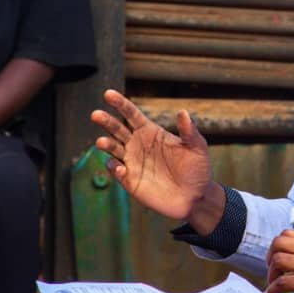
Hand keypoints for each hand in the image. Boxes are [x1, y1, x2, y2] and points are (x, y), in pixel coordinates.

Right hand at [91, 89, 219, 226]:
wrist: (196, 198)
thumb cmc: (197, 169)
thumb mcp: (197, 148)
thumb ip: (189, 131)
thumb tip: (183, 112)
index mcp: (151, 132)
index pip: (131, 114)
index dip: (120, 104)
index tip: (108, 94)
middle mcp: (138, 145)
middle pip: (117, 129)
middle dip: (106, 121)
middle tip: (96, 115)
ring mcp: (132, 163)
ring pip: (113, 149)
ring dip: (105, 144)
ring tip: (102, 142)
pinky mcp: (130, 181)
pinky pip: (117, 172)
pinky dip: (114, 168)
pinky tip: (120, 168)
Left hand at [264, 230, 293, 292]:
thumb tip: (293, 261)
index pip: (289, 234)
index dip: (276, 246)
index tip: (274, 260)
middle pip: (279, 242)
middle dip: (269, 257)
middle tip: (271, 272)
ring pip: (278, 260)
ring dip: (270, 275)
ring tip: (272, 286)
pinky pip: (282, 283)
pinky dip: (271, 290)